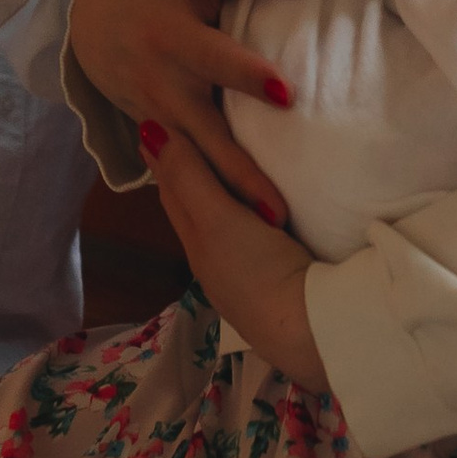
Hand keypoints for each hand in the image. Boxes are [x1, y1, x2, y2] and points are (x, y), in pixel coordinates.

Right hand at [69, 0, 294, 211]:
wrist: (83, 22)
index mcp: (171, 38)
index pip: (216, 59)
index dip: (248, 76)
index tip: (286, 95)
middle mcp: (161, 84)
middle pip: (206, 132)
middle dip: (240, 170)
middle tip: (277, 209)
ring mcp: (153, 115)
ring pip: (194, 161)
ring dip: (228, 194)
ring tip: (269, 225)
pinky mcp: (151, 134)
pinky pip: (181, 168)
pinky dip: (207, 194)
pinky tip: (238, 222)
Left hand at [143, 125, 324, 384]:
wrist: (308, 330)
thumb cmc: (258, 269)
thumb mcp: (216, 219)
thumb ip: (189, 177)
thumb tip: (148, 129)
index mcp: (197, 242)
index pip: (174, 192)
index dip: (166, 159)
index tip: (156, 127)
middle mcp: (215, 262)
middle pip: (194, 212)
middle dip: (185, 178)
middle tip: (181, 143)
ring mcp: (245, 277)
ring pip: (222, 228)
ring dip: (219, 201)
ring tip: (221, 176)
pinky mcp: (278, 283)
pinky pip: (251, 241)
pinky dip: (248, 219)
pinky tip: (263, 218)